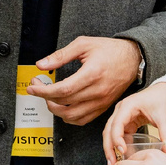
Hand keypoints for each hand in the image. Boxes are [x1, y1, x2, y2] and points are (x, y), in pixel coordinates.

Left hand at [27, 36, 142, 125]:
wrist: (133, 59)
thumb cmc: (109, 50)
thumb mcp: (83, 44)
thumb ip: (61, 55)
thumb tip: (41, 65)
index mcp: (92, 74)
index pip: (62, 89)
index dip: (43, 91)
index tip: (32, 87)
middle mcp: (97, 91)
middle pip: (64, 103)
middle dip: (44, 96)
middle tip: (37, 86)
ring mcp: (101, 102)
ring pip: (71, 116)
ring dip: (55, 109)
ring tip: (48, 97)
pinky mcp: (103, 108)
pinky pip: (82, 120)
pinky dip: (68, 117)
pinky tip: (62, 106)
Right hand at [101, 81, 165, 164]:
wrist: (165, 90)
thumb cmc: (163, 99)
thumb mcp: (165, 118)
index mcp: (128, 106)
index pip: (117, 124)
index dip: (117, 139)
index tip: (122, 152)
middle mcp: (121, 110)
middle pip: (108, 130)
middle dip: (109, 147)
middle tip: (112, 164)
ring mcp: (122, 116)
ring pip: (110, 133)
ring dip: (111, 148)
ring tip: (114, 164)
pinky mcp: (126, 122)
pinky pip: (119, 135)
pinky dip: (118, 145)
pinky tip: (122, 157)